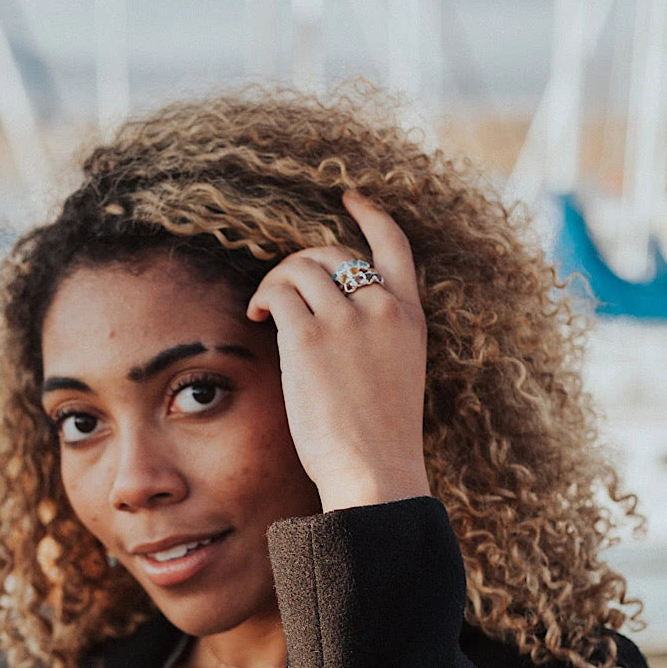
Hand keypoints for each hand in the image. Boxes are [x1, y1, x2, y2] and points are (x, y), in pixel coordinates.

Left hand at [247, 189, 430, 511]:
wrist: (375, 471)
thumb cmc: (379, 440)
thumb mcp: (396, 375)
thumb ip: (374, 337)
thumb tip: (324, 317)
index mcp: (409, 317)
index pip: (394, 245)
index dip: (370, 214)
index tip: (349, 196)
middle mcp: (381, 308)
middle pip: (332, 253)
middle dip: (299, 262)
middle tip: (279, 288)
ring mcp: (346, 319)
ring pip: (299, 267)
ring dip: (274, 281)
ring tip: (264, 309)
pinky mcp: (309, 337)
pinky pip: (276, 293)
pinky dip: (261, 298)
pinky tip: (256, 317)